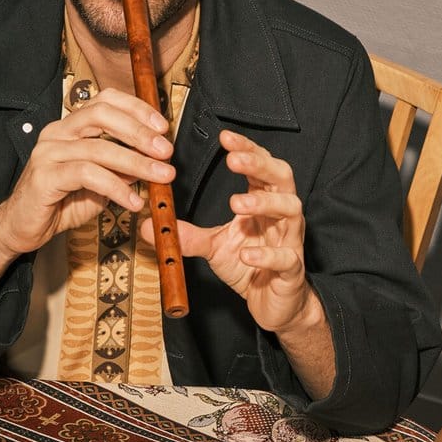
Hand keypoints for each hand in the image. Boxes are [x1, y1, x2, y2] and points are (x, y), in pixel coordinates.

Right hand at [0, 90, 172, 255]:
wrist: (23, 227)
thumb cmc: (61, 202)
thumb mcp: (101, 182)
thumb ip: (123, 169)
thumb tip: (156, 161)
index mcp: (71, 126)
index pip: (105, 100)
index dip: (137, 108)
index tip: (163, 127)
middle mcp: (57, 132)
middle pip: (102, 114)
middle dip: (140, 131)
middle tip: (166, 151)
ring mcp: (48, 152)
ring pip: (99, 147)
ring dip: (136, 162)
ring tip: (161, 177)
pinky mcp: (44, 176)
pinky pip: (87, 174)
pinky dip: (115, 187)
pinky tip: (132, 201)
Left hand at [163, 130, 317, 335]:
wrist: (274, 304)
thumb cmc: (250, 267)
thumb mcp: (213, 246)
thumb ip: (187, 234)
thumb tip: (150, 225)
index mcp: (264, 203)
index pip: (260, 167)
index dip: (247, 149)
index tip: (225, 137)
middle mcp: (281, 216)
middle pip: (282, 178)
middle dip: (259, 165)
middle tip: (233, 159)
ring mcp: (290, 241)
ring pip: (290, 210)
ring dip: (264, 204)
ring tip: (236, 204)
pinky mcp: (292, 269)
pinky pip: (285, 258)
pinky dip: (266, 255)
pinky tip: (247, 254)